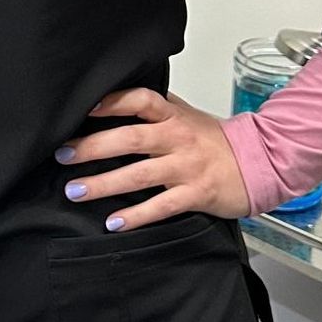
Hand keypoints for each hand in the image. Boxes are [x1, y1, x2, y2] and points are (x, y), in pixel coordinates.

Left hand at [55, 88, 251, 230]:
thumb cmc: (214, 140)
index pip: (141, 100)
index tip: (84, 108)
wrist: (258, 162)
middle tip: (63, 155)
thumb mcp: (185, 115)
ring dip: (104, 184)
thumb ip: (154, 108)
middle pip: (131, 138)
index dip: (113, 101)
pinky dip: (136, 216)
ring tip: (75, 191)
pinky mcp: (195, 194)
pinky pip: (161, 206)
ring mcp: (186, 167)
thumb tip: (115, 98)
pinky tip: (113, 223)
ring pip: (139, 174)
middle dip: (93, 147)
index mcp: (173, 115)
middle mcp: (177, 138)